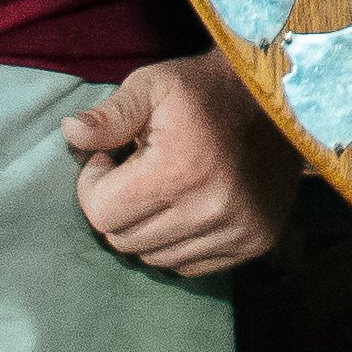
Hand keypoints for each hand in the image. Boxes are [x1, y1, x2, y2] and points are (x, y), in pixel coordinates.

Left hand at [66, 52, 299, 276]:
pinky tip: (185, 207)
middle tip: (134, 174)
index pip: (101, 212)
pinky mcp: (254, 242)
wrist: (282, 101)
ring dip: (146, 228)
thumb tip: (70, 134)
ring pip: (153, 258)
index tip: (110, 159)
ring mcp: (236, 231)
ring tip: (161, 189)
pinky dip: (176, 243)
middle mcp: (210, 208)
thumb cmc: (206, 90)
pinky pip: (188, 266)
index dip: (94, 183)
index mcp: (179, 169)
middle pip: (124, 240)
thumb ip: (111, 114)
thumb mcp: (154, 85)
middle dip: (117, 207)